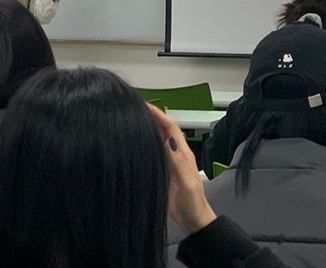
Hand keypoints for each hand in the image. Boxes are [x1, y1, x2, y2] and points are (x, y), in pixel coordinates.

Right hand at [147, 103, 216, 233]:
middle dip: (152, 117)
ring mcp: (170, 162)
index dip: (159, 115)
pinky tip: (135, 143)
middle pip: (164, 130)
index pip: (171, 128)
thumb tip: (169, 139)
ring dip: (148, 128)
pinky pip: (154, 152)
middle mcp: (176, 155)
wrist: (193, 220)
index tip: (145, 105)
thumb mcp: (186, 183)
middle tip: (135, 108)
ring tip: (132, 120)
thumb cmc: (192, 203)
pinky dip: (146, 143)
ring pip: (159, 139)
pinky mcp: (163, 171)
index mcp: (183, 154)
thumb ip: (178, 162)